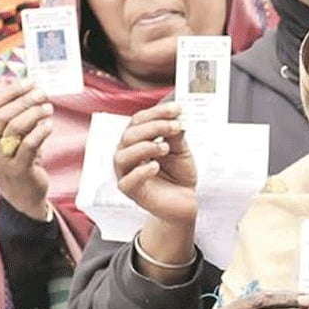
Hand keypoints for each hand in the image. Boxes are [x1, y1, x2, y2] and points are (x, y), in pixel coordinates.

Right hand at [0, 79, 52, 219]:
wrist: (22, 193)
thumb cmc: (16, 157)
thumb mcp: (8, 135)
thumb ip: (9, 111)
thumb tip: (12, 81)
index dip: (10, 92)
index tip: (28, 83)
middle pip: (2, 116)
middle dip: (24, 100)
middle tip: (41, 93)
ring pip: (15, 128)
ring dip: (34, 113)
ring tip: (48, 108)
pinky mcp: (17, 169)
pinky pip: (29, 144)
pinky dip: (41, 130)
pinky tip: (49, 125)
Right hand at [115, 102, 196, 224]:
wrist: (187, 199)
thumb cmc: (179, 173)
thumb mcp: (181, 149)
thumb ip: (175, 134)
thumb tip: (175, 117)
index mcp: (137, 140)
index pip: (139, 120)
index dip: (157, 112)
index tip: (177, 108)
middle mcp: (128, 154)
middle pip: (129, 135)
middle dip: (153, 127)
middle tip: (175, 127)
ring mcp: (127, 173)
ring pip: (122, 156)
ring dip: (144, 147)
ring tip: (165, 147)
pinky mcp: (131, 192)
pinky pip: (127, 181)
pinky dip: (141, 171)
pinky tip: (155, 166)